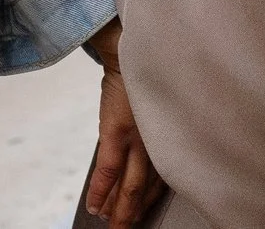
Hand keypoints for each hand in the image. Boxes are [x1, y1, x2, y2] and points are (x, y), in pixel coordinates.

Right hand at [79, 22, 164, 226]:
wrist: (126, 53)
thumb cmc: (143, 77)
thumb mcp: (159, 105)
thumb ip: (160, 126)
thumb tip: (155, 141)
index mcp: (169, 136)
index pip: (163, 177)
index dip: (152, 198)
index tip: (143, 213)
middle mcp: (156, 142)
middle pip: (147, 187)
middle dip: (136, 211)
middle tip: (127, 228)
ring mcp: (136, 139)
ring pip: (130, 186)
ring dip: (119, 209)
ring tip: (111, 224)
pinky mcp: (116, 133)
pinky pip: (109, 172)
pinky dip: (101, 192)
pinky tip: (95, 207)